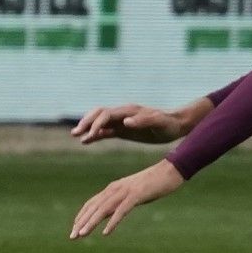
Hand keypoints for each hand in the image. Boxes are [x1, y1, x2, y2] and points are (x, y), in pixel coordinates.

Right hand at [70, 103, 192, 144]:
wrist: (176, 125)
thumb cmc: (169, 123)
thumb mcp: (159, 123)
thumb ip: (144, 121)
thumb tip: (125, 121)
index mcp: (129, 111)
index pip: (107, 114)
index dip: (97, 124)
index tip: (91, 136)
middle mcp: (123, 114)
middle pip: (99, 114)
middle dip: (86, 122)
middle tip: (76, 133)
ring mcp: (122, 122)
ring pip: (100, 122)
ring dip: (88, 127)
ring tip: (77, 136)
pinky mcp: (124, 130)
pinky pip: (106, 131)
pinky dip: (96, 135)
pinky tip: (87, 141)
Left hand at [70, 160, 183, 239]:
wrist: (170, 170)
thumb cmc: (154, 183)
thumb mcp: (133, 194)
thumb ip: (121, 202)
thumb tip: (110, 214)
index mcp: (113, 188)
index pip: (92, 203)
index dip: (82, 216)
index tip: (74, 229)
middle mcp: (115, 189)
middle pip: (94, 207)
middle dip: (81, 222)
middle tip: (72, 237)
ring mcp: (125, 191)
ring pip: (103, 209)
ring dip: (91, 223)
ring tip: (82, 235)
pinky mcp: (136, 195)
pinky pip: (121, 210)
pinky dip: (112, 222)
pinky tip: (106, 233)